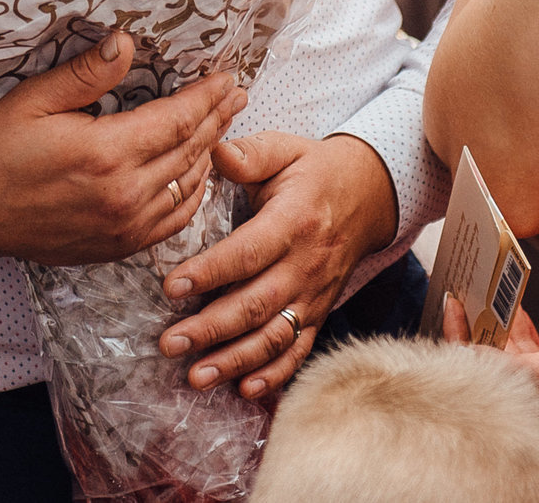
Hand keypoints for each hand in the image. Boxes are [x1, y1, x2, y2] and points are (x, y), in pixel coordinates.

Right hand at [0, 32, 245, 264]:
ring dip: (209, 154)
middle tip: (237, 93)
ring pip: (188, 187)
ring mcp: (124, 226)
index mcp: (106, 153)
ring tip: (223, 127)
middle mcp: (124, 194)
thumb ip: (86, 74)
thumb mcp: (35, 99)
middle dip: (217, 118)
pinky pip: (173, 221)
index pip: (176, 120)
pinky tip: (196, 175)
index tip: (226, 76)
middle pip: (189, 150)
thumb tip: (126, 43)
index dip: (205, 97)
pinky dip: (192, 195)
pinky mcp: (117, 247)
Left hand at [156, 132, 398, 399]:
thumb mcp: (284, 148)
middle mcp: (306, 265)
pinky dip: (275, 374)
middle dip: (211, 328)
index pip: (248, 253)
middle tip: (169, 343)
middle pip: (257, 304)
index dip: (210, 272)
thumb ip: (250, 154)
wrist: (369, 195)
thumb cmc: (312, 170)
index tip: (171, 287)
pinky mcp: (319, 312)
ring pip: (275, 335)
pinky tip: (244, 390)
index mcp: (293, 222)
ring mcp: (315, 294)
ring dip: (235, 360)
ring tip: (195, 375)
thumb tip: (214, 152)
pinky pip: (300, 350)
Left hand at [444, 298, 538, 439]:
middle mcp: (533, 397)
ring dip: (495, 319)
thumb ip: (507, 367)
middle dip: (472, 325)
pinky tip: (512, 301)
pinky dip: (519, 322)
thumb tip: (465, 357)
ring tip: (481, 287)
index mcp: (526, 408)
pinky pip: (530, 343)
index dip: (457, 337)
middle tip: (461, 289)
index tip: (450, 302)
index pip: (476, 371)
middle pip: (488, 359)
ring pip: (509, 348)